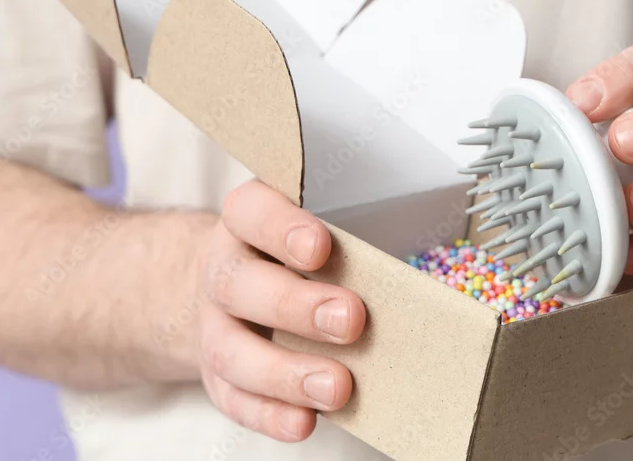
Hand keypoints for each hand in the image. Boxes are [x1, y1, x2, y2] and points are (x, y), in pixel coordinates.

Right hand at [197, 180, 366, 440]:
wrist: (230, 286)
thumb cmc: (293, 253)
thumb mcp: (311, 226)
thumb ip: (345, 239)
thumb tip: (419, 264)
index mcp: (247, 219)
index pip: (252, 212)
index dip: (281, 228)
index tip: (320, 248)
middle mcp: (223, 268)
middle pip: (240, 284)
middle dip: (295, 306)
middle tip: (351, 320)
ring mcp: (213, 324)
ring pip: (231, 350)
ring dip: (285, 372)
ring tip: (337, 386)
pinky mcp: (217, 373)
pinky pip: (233, 398)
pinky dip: (269, 413)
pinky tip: (303, 421)